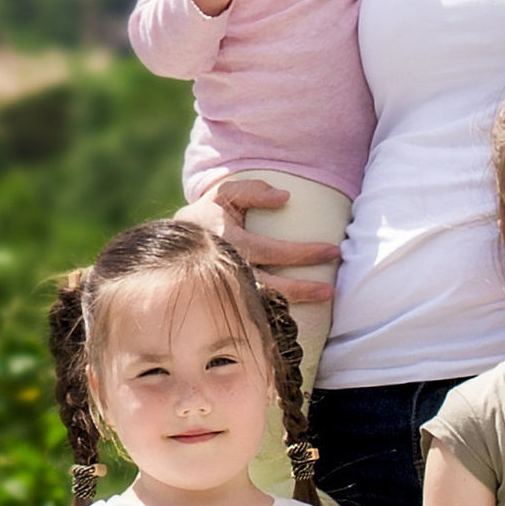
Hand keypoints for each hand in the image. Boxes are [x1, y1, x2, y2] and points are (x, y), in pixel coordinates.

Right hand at [201, 171, 343, 310]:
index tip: (332, 251)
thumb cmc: (206, 216)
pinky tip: (296, 314)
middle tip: (331, 290)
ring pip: (261, 304)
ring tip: (322, 299)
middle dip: (303, 289)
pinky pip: (251, 315)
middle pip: (269, 285)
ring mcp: (221, 290)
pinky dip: (274, 316)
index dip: (303, 253)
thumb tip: (286, 198)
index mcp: (226, 239)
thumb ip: (251, 189)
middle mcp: (224, 268)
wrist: (172, 245)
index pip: (271, 250)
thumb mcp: (223, 194)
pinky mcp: (221, 303)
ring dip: (294, 304)